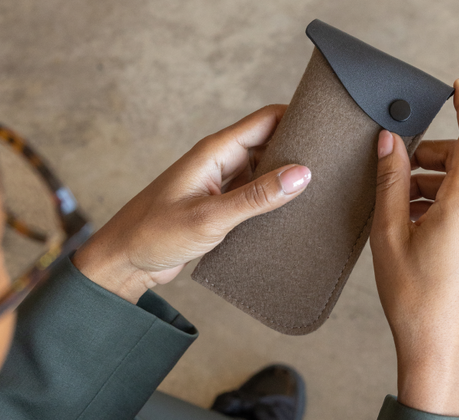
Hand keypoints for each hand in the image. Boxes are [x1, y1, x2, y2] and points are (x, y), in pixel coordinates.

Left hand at [72, 105, 311, 303]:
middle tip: (334, 160)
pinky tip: (293, 213)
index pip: (266, 120)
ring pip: (264, 171)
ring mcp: (221, 184)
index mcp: (215, 151)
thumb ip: (257, 197)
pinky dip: (273, 200)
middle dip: (299, 148)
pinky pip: (255, 195)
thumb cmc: (153, 234)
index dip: (298, 117)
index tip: (329, 125)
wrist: (123, 263)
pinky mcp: (221, 206)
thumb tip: (302, 174)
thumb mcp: (210, 216)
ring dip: (287, 178)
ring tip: (322, 187)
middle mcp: (220, 162)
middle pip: (270, 143)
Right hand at [370, 77, 458, 416]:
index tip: (458, 86)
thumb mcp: (390, 232)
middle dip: (429, 158)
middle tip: (396, 174)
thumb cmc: (413, 297)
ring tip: (399, 211)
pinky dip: (445, 206)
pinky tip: (418, 228)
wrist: (441, 349)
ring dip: (434, 186)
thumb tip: (389, 142)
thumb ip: (391, 180)